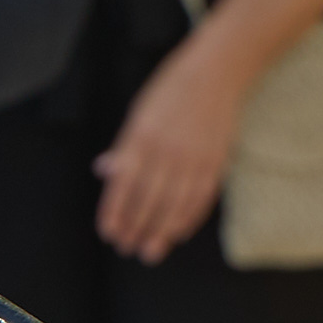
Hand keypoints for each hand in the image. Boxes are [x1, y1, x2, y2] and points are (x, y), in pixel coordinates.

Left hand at [93, 41, 250, 263]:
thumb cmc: (171, 90)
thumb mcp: (139, 112)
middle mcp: (168, 149)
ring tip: (150, 251)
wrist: (218, 70)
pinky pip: (202, 197)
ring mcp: (195, 156)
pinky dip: (190, 218)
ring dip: (162, 231)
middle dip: (136, 227)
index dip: (115, 211)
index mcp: (142, 136)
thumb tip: (104, 172)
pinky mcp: (217, 160)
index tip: (109, 232)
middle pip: (149, 199)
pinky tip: (179, 233)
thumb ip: (124, 146)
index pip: (124, 183)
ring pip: (176, 204)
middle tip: (126, 249)